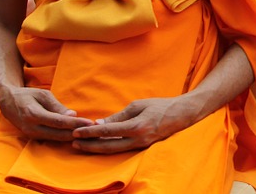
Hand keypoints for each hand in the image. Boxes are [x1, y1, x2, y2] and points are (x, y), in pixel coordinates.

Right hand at [0, 86, 93, 141]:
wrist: (7, 102)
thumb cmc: (28, 95)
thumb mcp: (43, 95)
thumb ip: (57, 106)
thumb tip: (72, 115)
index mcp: (33, 115)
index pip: (59, 122)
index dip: (75, 123)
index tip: (90, 122)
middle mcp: (31, 128)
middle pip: (59, 134)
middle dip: (77, 133)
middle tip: (94, 130)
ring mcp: (31, 135)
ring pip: (56, 139)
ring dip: (72, 137)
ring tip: (89, 133)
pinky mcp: (33, 138)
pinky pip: (51, 139)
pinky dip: (64, 137)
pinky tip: (76, 135)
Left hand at [70, 97, 191, 152]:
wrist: (182, 114)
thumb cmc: (160, 106)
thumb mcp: (138, 105)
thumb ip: (119, 116)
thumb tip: (100, 123)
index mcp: (136, 127)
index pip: (107, 131)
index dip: (90, 133)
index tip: (76, 132)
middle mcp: (138, 140)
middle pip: (107, 147)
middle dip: (89, 145)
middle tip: (73, 143)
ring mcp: (140, 146)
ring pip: (113, 151)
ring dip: (96, 149)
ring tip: (81, 146)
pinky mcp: (142, 148)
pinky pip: (121, 149)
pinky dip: (108, 148)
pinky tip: (99, 145)